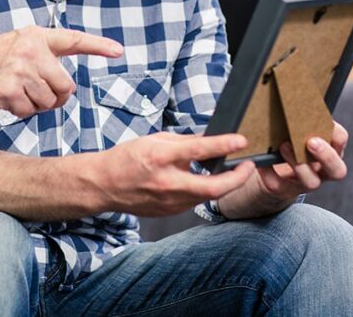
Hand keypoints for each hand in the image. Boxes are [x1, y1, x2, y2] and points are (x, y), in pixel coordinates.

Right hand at [0, 27, 122, 117]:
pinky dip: (19, 112)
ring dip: (34, 105)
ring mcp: (20, 68)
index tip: (118, 51)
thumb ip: (41, 59)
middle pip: (66, 86)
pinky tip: (3, 99)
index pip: (72, 40)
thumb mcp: (15, 47)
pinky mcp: (9, 89)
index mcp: (35, 37)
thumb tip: (64, 88)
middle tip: (34, 93)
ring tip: (13, 92)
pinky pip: (30, 112)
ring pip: (49, 102)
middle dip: (55, 97)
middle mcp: (30, 49)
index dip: (98, 46)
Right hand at [92, 132, 255, 216]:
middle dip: (237, 178)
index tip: (241, 141)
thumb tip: (209, 140)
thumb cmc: (126, 159)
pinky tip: (201, 182)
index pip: (199, 151)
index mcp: (160, 157)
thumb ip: (183, 142)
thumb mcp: (154, 140)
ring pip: (206, 196)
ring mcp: (169, 201)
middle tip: (248, 167)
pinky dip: (202, 190)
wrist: (104, 185)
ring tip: (228, 171)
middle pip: (213, 187)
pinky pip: (194, 201)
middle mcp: (167, 182)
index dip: (223, 145)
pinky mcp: (170, 212)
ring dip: (222, 184)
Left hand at [219, 122, 349, 217]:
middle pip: (337, 170)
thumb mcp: (295, 130)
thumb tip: (288, 95)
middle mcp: (323, 170)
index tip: (326, 125)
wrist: (271, 173)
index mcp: (329, 150)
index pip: (341, 141)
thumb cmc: (288, 143)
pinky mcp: (284, 189)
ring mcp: (306, 182)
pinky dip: (270, 171)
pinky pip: (280, 184)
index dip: (337, 135)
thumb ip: (298, 120)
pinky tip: (262, 162)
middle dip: (326, 155)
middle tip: (311, 141)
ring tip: (284, 147)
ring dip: (299, 165)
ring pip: (312, 182)